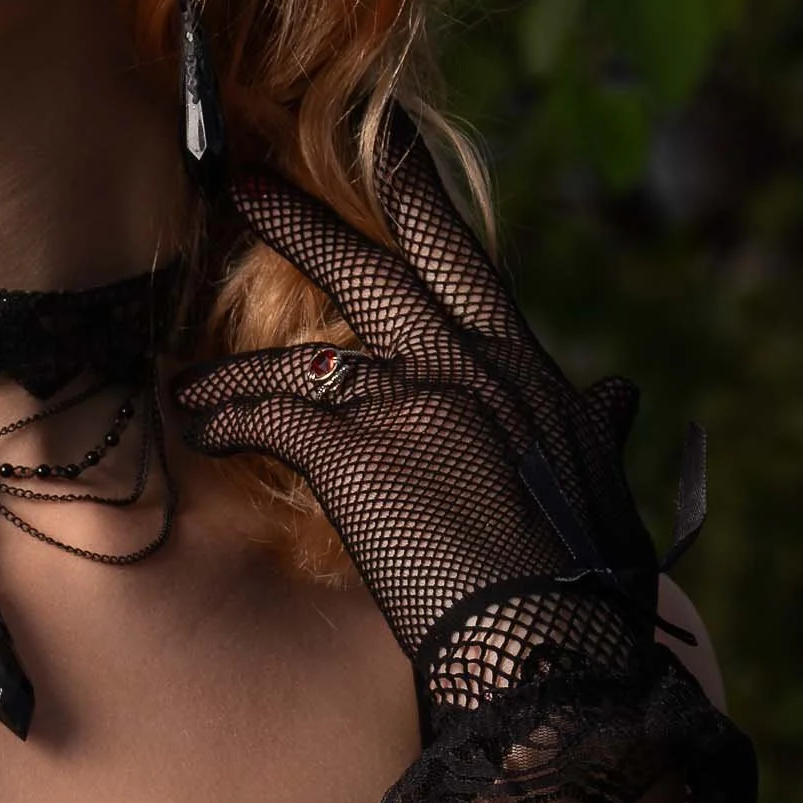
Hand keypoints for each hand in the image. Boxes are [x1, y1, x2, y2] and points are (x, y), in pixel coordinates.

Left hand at [169, 111, 753, 802]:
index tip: (385, 140)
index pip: (464, 257)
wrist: (560, 662)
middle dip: (299, 216)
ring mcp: (419, 405)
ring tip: (189, 375)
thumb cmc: (580, 594)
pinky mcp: (366, 458)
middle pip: (375, 263)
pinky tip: (194, 426)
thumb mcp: (597, 486)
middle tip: (237, 177)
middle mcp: (474, 367)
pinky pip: (268, 416)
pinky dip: (223, 418)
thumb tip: (614, 391)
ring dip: (235, 367)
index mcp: (528, 370)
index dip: (416, 195)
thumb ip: (589, 428)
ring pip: (302, 355)